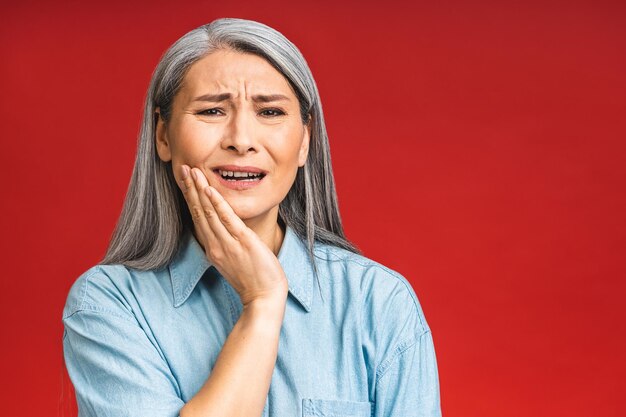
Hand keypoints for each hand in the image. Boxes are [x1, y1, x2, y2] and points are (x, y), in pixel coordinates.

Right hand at [176, 165, 287, 306]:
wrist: (264, 297)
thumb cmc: (253, 279)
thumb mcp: (233, 261)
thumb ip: (225, 245)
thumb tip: (222, 232)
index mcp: (212, 249)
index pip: (197, 218)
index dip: (190, 198)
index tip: (185, 180)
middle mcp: (215, 245)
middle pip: (198, 212)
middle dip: (190, 188)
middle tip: (183, 168)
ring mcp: (228, 244)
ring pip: (208, 212)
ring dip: (199, 190)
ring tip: (192, 171)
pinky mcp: (243, 242)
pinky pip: (227, 220)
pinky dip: (217, 203)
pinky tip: (209, 189)